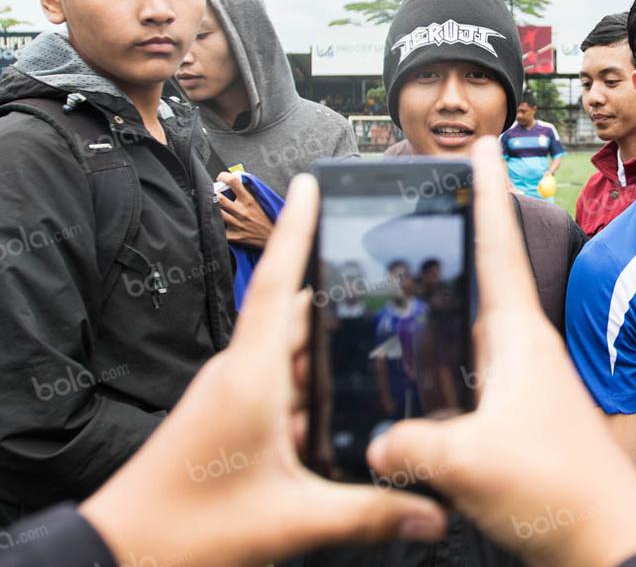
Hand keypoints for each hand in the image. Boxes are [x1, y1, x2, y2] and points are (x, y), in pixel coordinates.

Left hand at [80, 175, 445, 566]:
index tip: (311, 186)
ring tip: (385, 343)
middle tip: (390, 277)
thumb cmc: (187, 527)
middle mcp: (240, 376)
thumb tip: (430, 513)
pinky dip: (315, 391)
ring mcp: (233, 398)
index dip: (296, 232)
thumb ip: (368, 512)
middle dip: (341, 297)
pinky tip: (346, 410)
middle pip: (298, 319)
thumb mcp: (292, 520)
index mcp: (250, 378)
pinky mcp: (232, 421)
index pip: (280, 287)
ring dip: (331, 352)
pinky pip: (282, 390)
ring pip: (292, 359)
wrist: (124, 554)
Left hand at [216, 171, 274, 247]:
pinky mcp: (234, 236)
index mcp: (249, 200)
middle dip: (212, 194)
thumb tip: (236, 178)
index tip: (221, 178)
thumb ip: (248, 190)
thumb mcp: (260, 201)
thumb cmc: (266, 218)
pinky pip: (220, 232)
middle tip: (211, 193)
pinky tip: (215, 224)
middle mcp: (242, 211)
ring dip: (212, 210)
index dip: (224, 176)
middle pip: (219, 198)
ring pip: (217, 214)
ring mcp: (237, 224)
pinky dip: (216, 228)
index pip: (233, 182)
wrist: (272, 236)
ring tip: (211, 207)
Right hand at [367, 137, 635, 566]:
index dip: (487, 194)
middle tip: (414, 215)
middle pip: (476, 282)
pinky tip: (404, 383)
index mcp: (517, 337)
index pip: (497, 246)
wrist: (605, 540)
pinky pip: (461, 382)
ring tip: (393, 290)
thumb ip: (411, 446)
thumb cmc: (561, 490)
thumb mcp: (472, 463)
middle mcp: (518, 352)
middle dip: (446, 247)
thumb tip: (373, 443)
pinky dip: (432, 373)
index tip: (484, 146)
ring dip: (435, 313)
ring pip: (463, 335)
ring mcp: (516, 386)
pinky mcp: (510, 421)